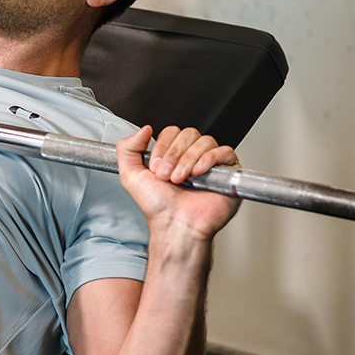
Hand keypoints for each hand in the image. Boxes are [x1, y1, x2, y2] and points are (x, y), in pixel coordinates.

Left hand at [115, 125, 240, 241]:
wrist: (175, 225)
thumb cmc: (158, 207)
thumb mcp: (130, 176)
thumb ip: (127, 148)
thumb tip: (144, 129)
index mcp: (173, 155)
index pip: (172, 132)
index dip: (163, 146)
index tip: (156, 166)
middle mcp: (192, 157)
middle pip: (189, 133)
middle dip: (174, 154)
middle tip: (167, 175)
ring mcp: (210, 164)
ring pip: (205, 141)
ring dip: (188, 159)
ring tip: (181, 179)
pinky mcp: (227, 172)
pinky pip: (225, 152)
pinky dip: (209, 159)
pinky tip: (198, 173)